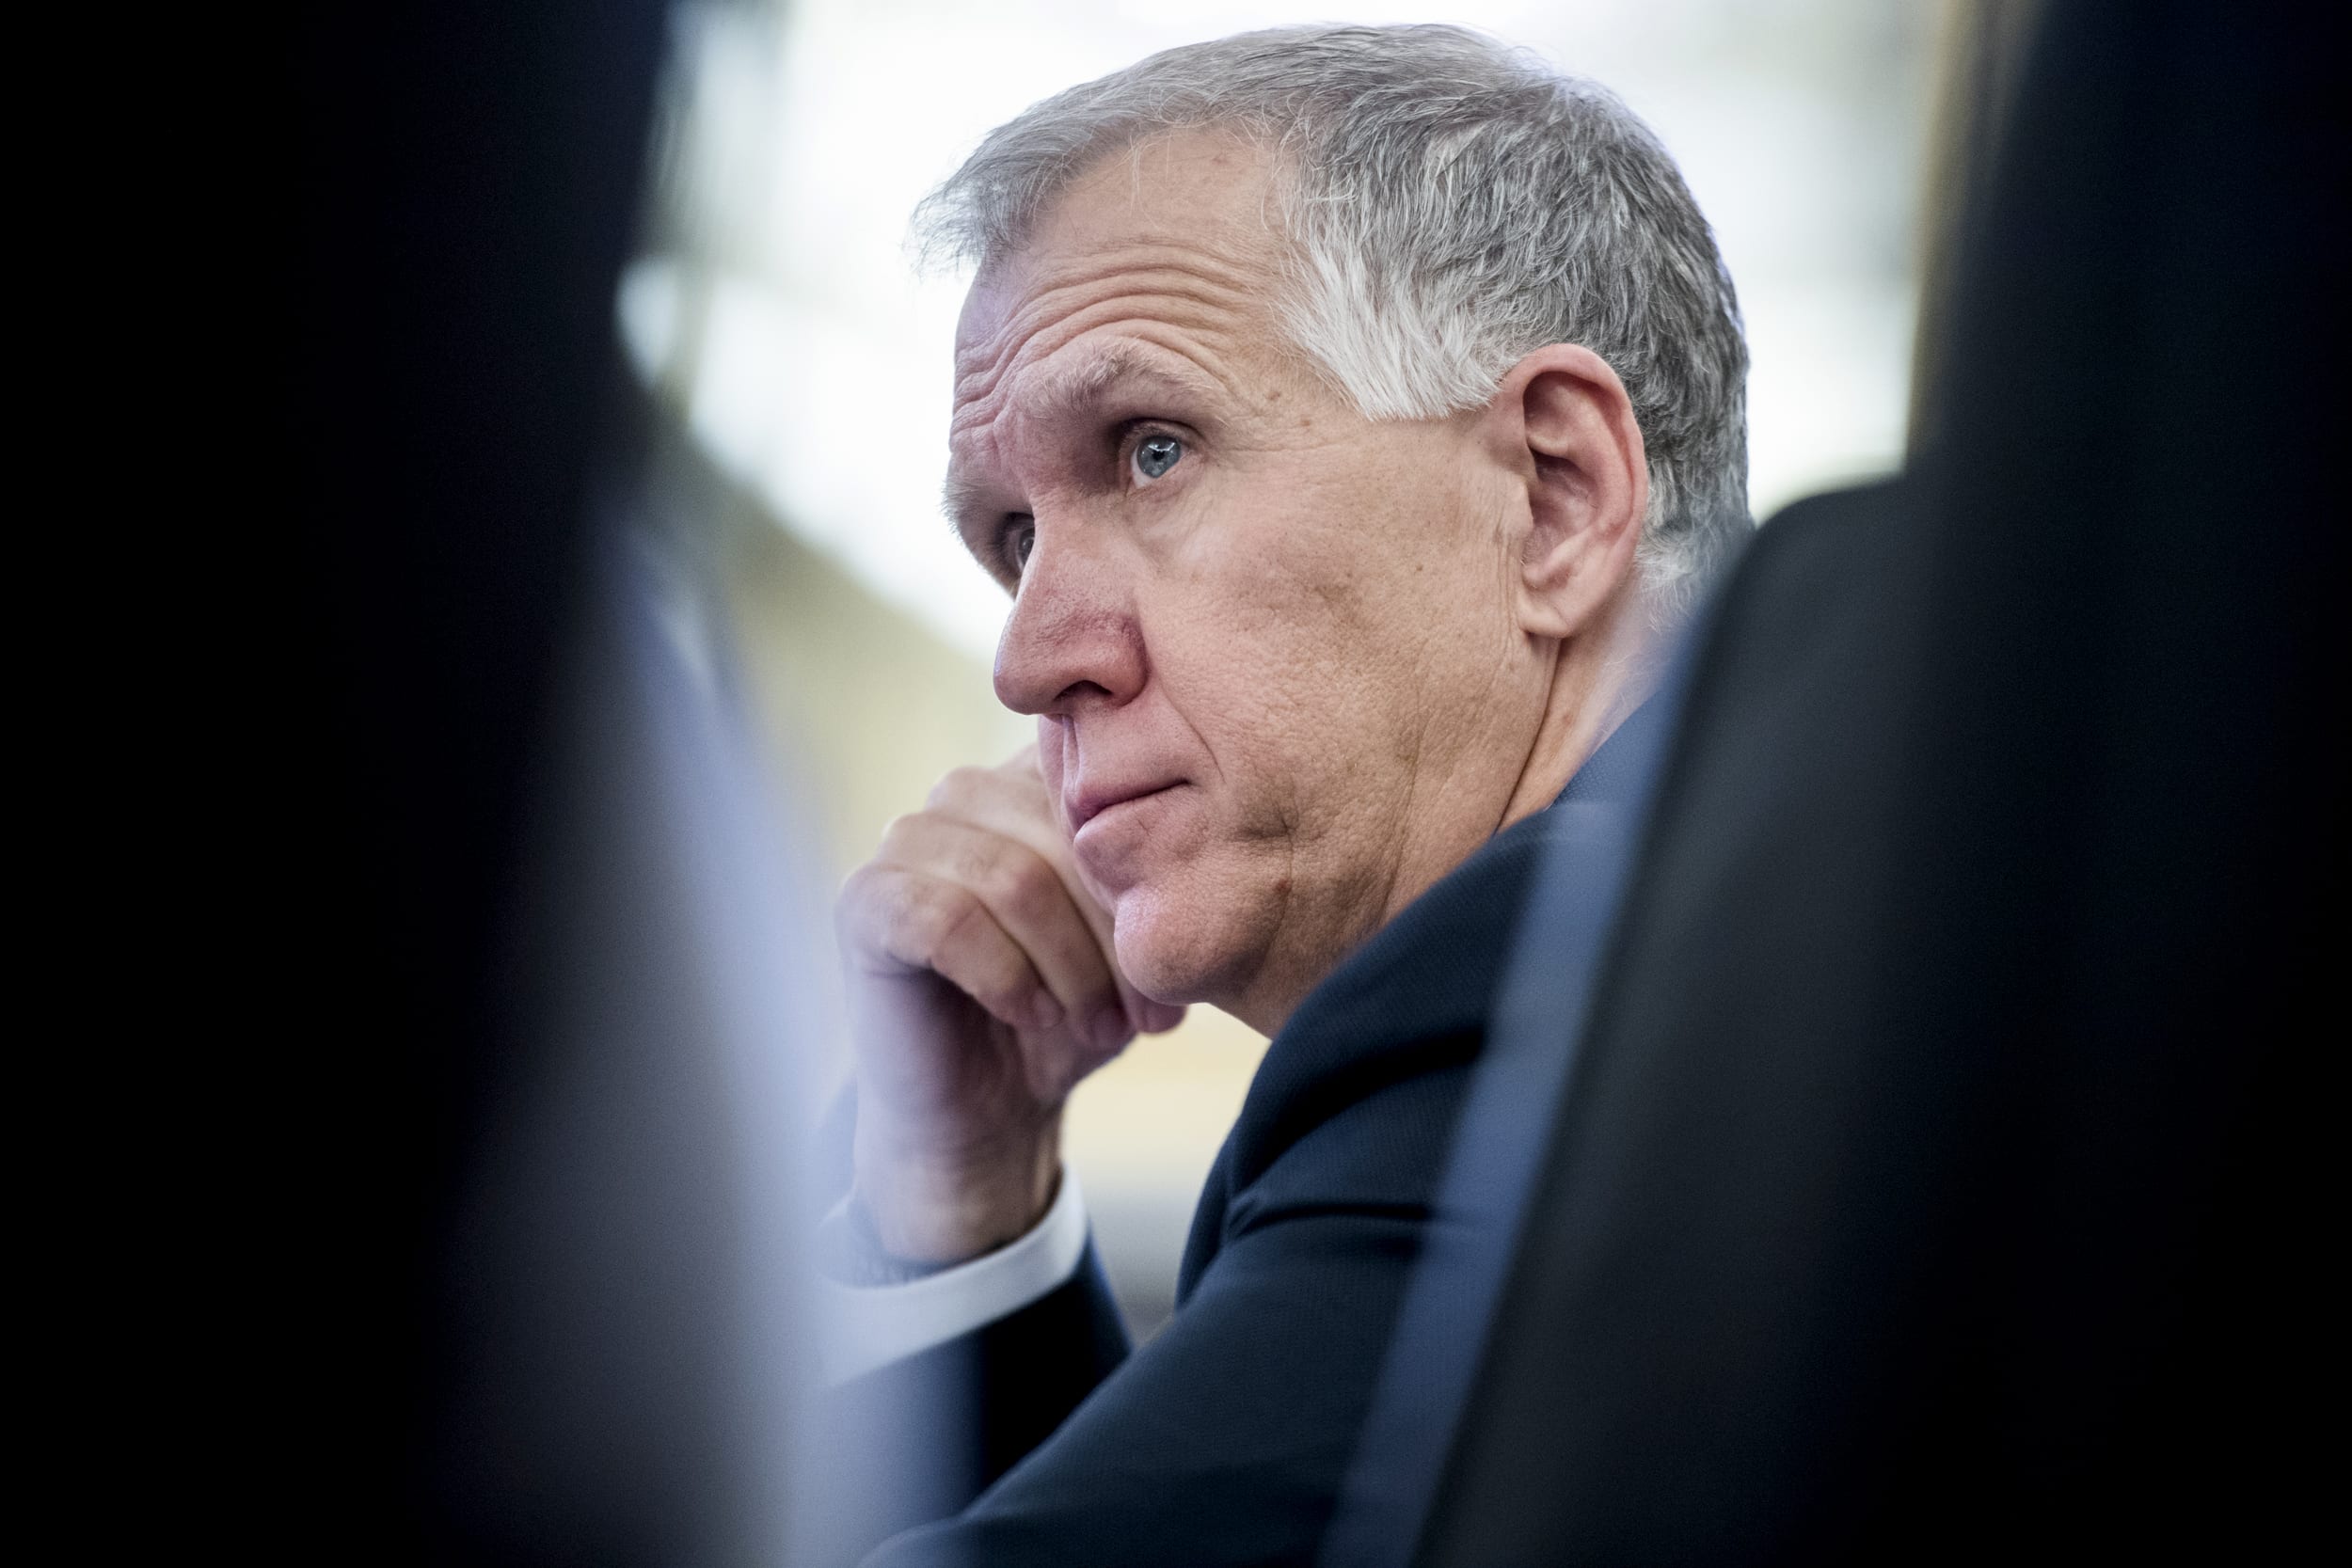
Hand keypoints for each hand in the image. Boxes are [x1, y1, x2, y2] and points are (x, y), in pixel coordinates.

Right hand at [836, 745, 1183, 1261]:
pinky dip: (1005, 977)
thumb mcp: (1138, 943)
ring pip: (1014, 878)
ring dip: (1071, 967)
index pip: (1110, 788)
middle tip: (1150, 1015)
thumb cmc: (1071, 1015)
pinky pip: (947, 919)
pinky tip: (1030, 1015)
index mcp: (1035, 778)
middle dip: (1118, 933)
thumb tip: (1210, 848)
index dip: (1149, 879)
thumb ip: (1162, 881)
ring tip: (1099, 1025)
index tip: (1175, 962)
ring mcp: (907, 839)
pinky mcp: (865, 900)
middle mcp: (966, 791)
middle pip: (1066, 833)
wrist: (989, 1110)